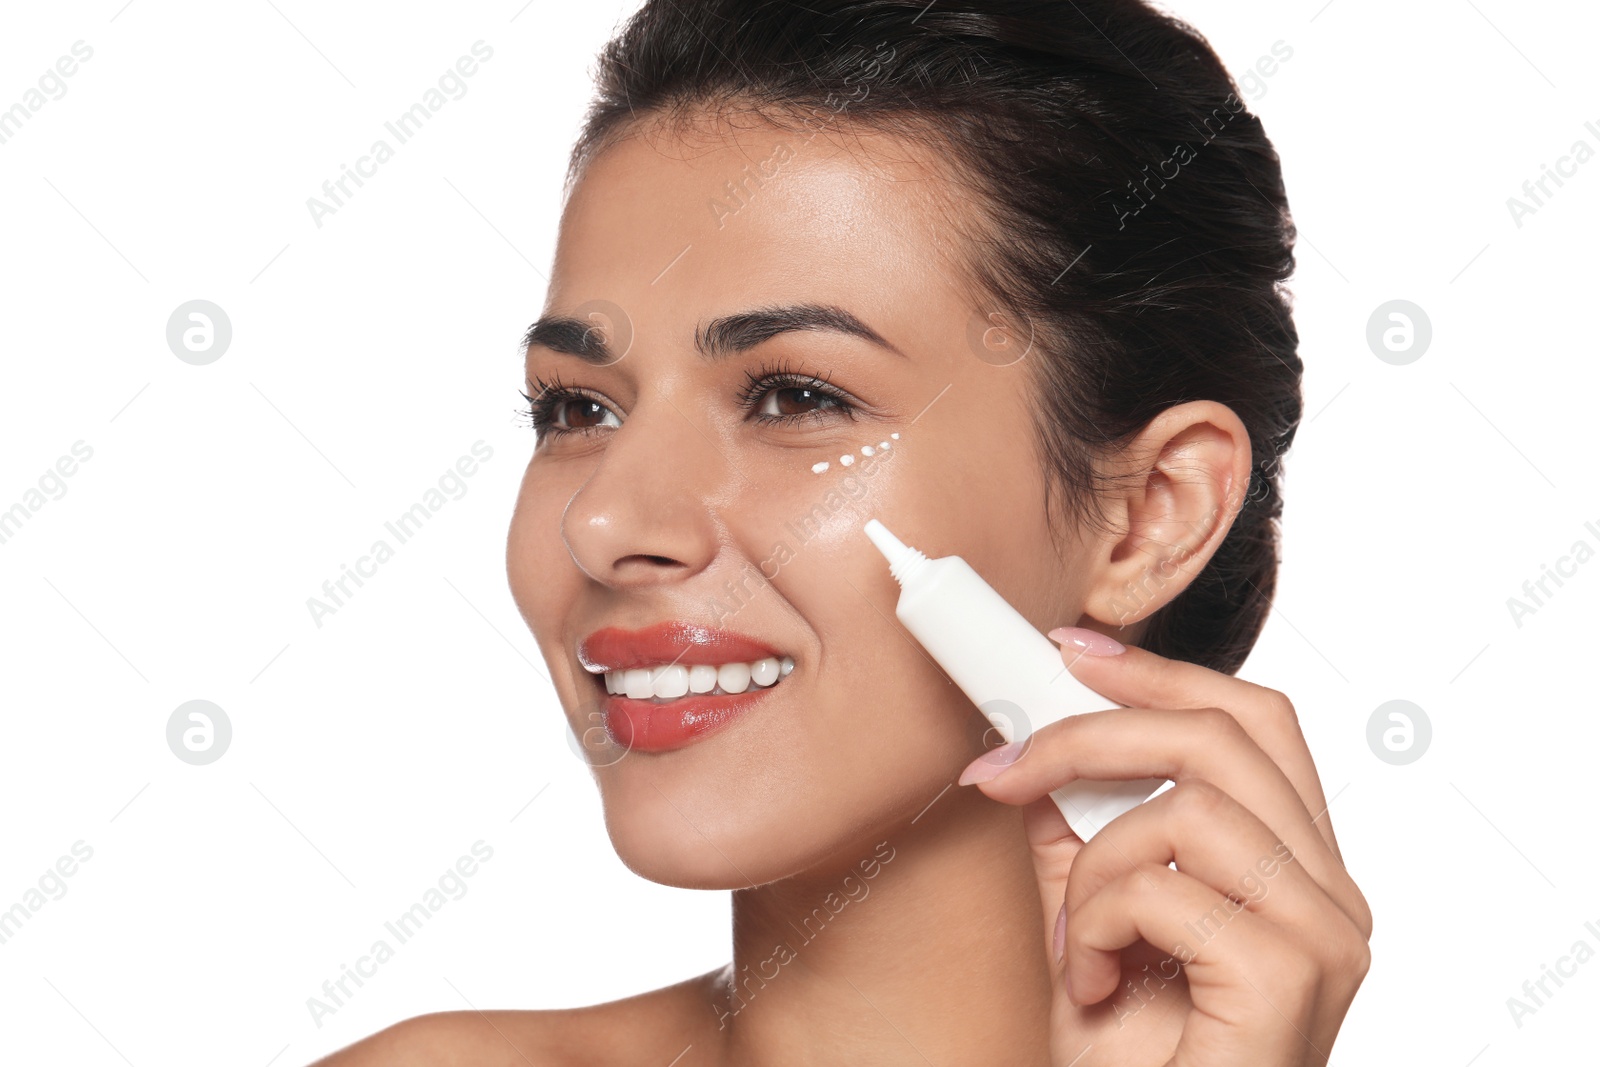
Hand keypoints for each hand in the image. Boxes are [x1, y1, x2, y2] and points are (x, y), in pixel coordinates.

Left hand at [957, 628, 1371, 1065]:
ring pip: (1187, 808)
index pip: (1253, 722)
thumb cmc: (1132, 1058)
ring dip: (1092, 869)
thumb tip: (1033, 746)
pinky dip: (1094, 926)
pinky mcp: (1293, 971)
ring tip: (1073, 943)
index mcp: (1298, 867)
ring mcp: (1325, 931)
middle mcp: (1332, 890)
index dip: (1160, 673)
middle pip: (1226, 733)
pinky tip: (1089, 984)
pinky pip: (1165, 888)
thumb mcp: (1090, 924)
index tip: (1066, 650)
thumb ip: (1080, 838)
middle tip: (1004, 764)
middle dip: (1094, 729)